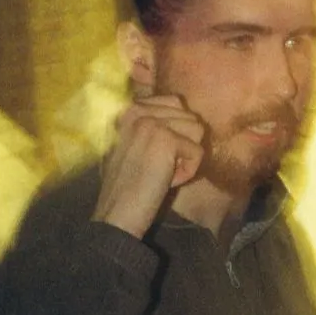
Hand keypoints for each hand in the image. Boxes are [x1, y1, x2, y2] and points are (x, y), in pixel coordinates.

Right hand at [93, 96, 205, 238]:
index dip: (177, 133)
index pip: (175, 103)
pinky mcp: (167, 139)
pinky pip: (198, 152)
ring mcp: (151, 122)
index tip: (154, 155)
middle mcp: (138, 108)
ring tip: (162, 172)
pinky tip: (166, 180)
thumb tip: (192, 118)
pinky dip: (188, 172)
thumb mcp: (137, 145)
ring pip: (197, 131)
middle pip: (190, 117)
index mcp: (129, 108)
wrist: (117, 212)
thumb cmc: (129, 185)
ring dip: (186, 158)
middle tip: (158, 167)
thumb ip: (156, 125)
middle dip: (182, 146)